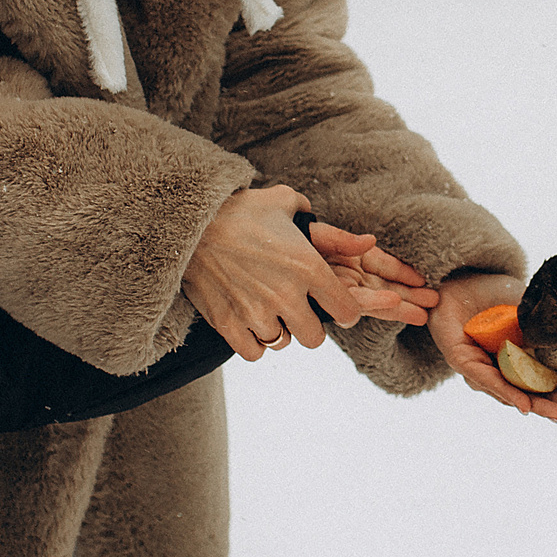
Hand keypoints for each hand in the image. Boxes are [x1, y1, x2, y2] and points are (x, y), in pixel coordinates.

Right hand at [183, 186, 428, 361]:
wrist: (189, 223)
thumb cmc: (241, 210)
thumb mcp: (287, 204)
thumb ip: (330, 230)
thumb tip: (367, 242)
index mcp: (308, 267)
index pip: (345, 311)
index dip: (343, 312)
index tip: (334, 308)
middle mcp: (286, 294)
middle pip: (315, 338)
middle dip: (310, 327)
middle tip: (298, 313)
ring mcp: (256, 312)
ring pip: (283, 343)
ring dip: (279, 331)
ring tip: (269, 312)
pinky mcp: (228, 324)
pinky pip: (254, 352)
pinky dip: (254, 343)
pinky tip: (250, 324)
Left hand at [428, 272, 556, 427]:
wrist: (460, 275)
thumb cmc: (494, 293)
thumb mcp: (530, 310)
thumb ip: (547, 328)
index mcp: (520, 358)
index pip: (548, 380)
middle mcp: (501, 369)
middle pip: (533, 393)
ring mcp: (482, 368)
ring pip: (512, 392)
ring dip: (538, 406)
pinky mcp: (461, 360)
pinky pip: (485, 378)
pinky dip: (506, 391)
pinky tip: (524, 405)